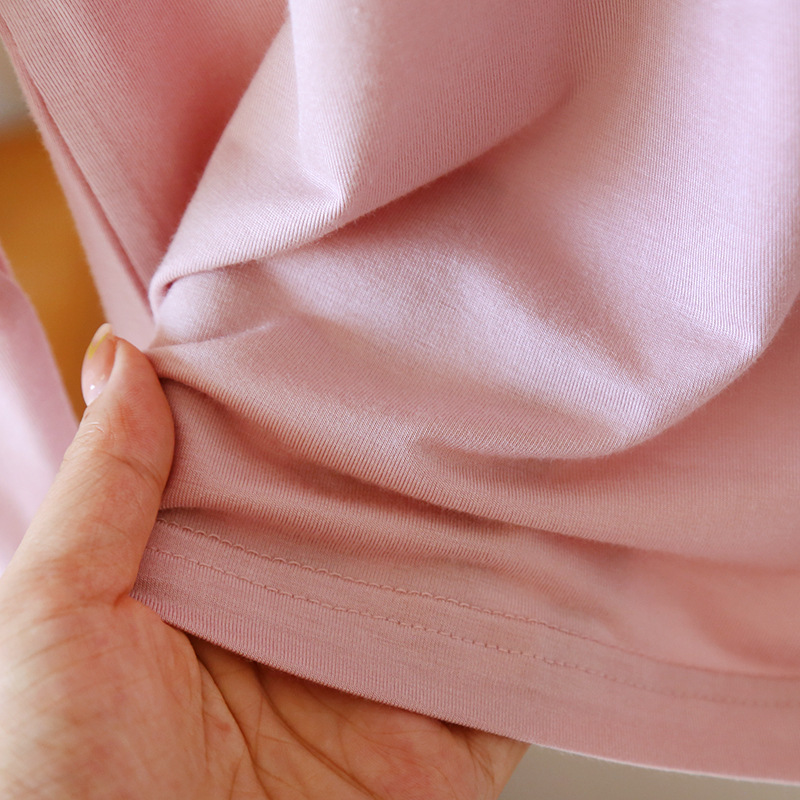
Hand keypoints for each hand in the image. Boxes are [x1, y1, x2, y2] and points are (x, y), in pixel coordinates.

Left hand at [0, 326, 527, 798]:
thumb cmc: (56, 775)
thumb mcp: (58, 611)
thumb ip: (103, 486)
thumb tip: (124, 356)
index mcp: (216, 576)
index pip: (277, 473)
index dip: (308, 413)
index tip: (350, 339)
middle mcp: (300, 620)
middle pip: (373, 525)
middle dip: (412, 463)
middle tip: (460, 377)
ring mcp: (371, 685)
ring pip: (447, 586)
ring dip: (488, 531)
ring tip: (531, 448)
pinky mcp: (432, 752)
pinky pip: (504, 681)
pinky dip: (546, 628)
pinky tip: (571, 557)